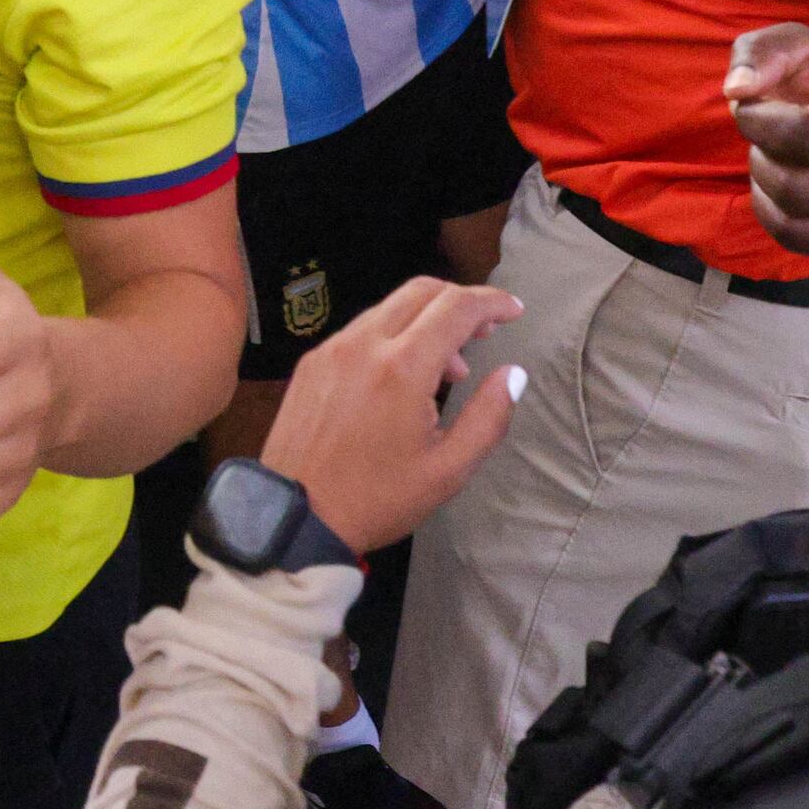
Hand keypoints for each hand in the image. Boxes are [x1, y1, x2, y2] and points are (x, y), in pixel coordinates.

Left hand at [262, 279, 528, 556]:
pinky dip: (393, 336)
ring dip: (426, 320)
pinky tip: (401, 377)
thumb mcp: (447, 471)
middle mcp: (364, 344)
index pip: (456, 307)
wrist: (295, 518)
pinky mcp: (311, 362)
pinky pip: (361, 329)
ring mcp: (332, 349)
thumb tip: (513, 375)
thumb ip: (488, 417)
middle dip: (461, 301)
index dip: (492, 302)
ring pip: (389, 307)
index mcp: (402, 368)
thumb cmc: (377, 499)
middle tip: (484, 333)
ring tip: (446, 370)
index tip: (514, 311)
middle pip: (422, 291)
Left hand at [729, 21, 808, 266]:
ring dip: (762, 168)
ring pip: (794, 192)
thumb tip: (739, 89)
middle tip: (763, 119)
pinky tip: (775, 185)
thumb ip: (758, 54)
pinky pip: (795, 233)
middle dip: (759, 128)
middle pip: (801, 141)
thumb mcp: (789, 45)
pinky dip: (767, 209)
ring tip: (775, 151)